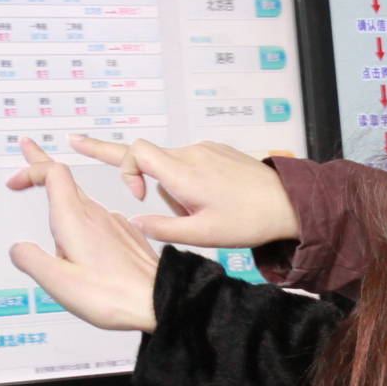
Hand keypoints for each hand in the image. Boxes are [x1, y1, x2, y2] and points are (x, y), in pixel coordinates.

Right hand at [6, 139, 160, 331]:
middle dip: (43, 167)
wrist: (160, 302)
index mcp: (76, 220)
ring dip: (63, 209)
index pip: (52, 172)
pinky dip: (84, 228)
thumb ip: (31, 260)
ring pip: (82, 207)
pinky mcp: (127, 237)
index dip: (31, 169)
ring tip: (55, 243)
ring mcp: (114, 224)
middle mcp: (97, 215)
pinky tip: (85, 252)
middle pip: (66, 181)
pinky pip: (99, 224)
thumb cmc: (114, 296)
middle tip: (29, 151)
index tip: (15, 180)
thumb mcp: (59, 283)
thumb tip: (18, 248)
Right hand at [14, 135, 298, 250]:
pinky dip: (189, 181)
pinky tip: (213, 201)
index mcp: (182, 174)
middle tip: (97, 159)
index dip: (122, 166)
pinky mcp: (217, 151)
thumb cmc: (249, 219)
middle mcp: (190, 155)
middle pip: (148, 158)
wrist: (289, 203)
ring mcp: (204, 150)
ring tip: (201, 212)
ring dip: (173, 188)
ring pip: (171, 166)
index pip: (135, 151)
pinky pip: (190, 164)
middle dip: (138, 175)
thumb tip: (134, 222)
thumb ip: (162, 228)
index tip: (131, 192)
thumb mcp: (201, 235)